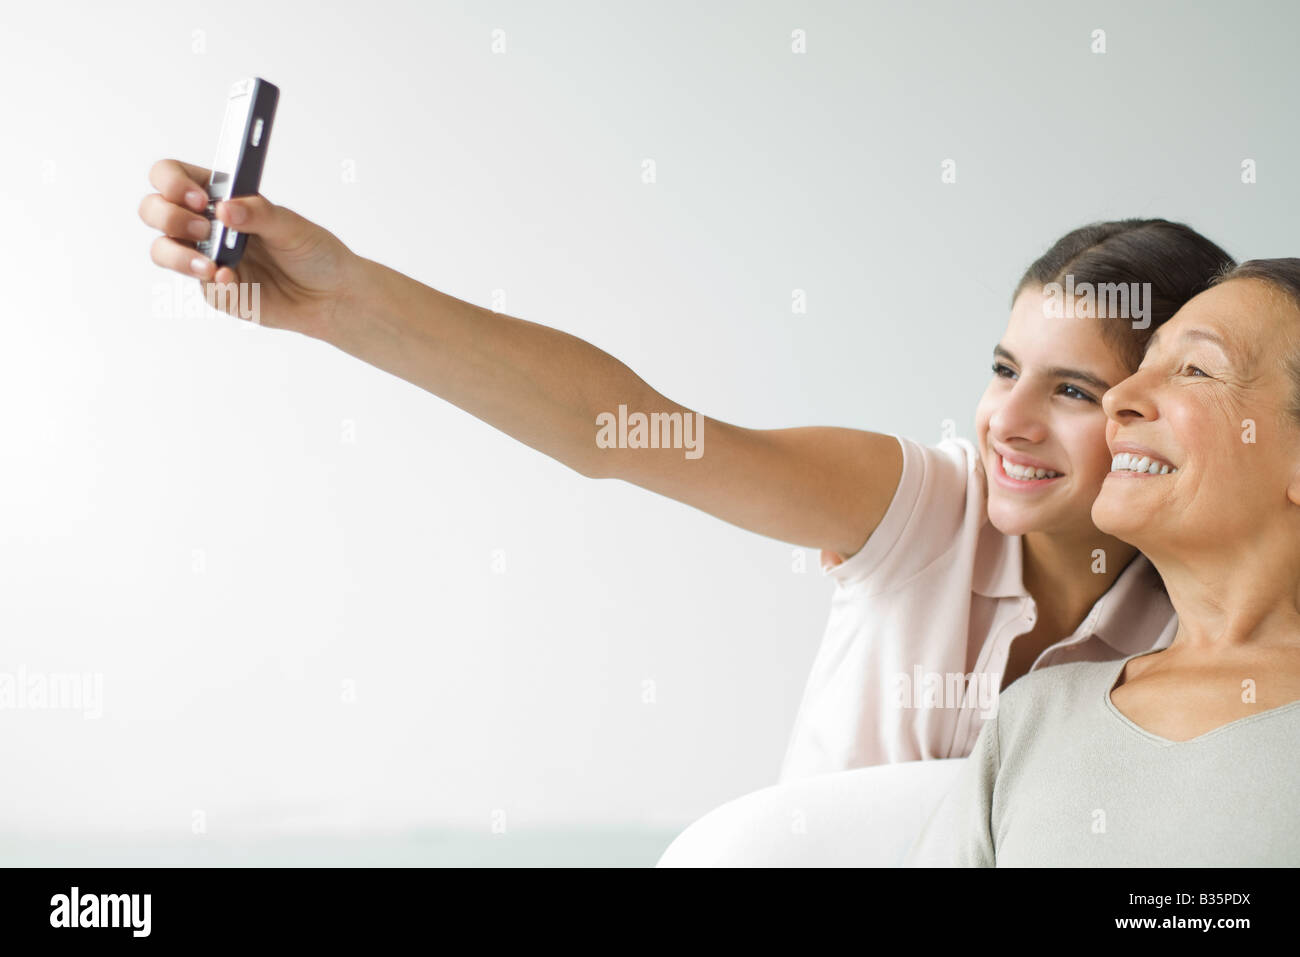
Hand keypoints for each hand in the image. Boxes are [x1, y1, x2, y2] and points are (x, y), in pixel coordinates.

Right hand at [139, 159, 358, 338]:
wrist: (330, 297)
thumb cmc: (314, 253)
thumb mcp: (294, 227)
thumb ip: (260, 214)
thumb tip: (226, 209)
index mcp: (221, 196)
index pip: (173, 176)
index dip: (174, 181)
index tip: (200, 198)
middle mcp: (206, 223)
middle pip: (153, 209)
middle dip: (169, 216)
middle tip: (204, 227)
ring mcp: (205, 257)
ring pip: (162, 250)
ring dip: (178, 255)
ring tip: (212, 265)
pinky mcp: (215, 289)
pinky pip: (198, 285)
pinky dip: (212, 283)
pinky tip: (231, 280)